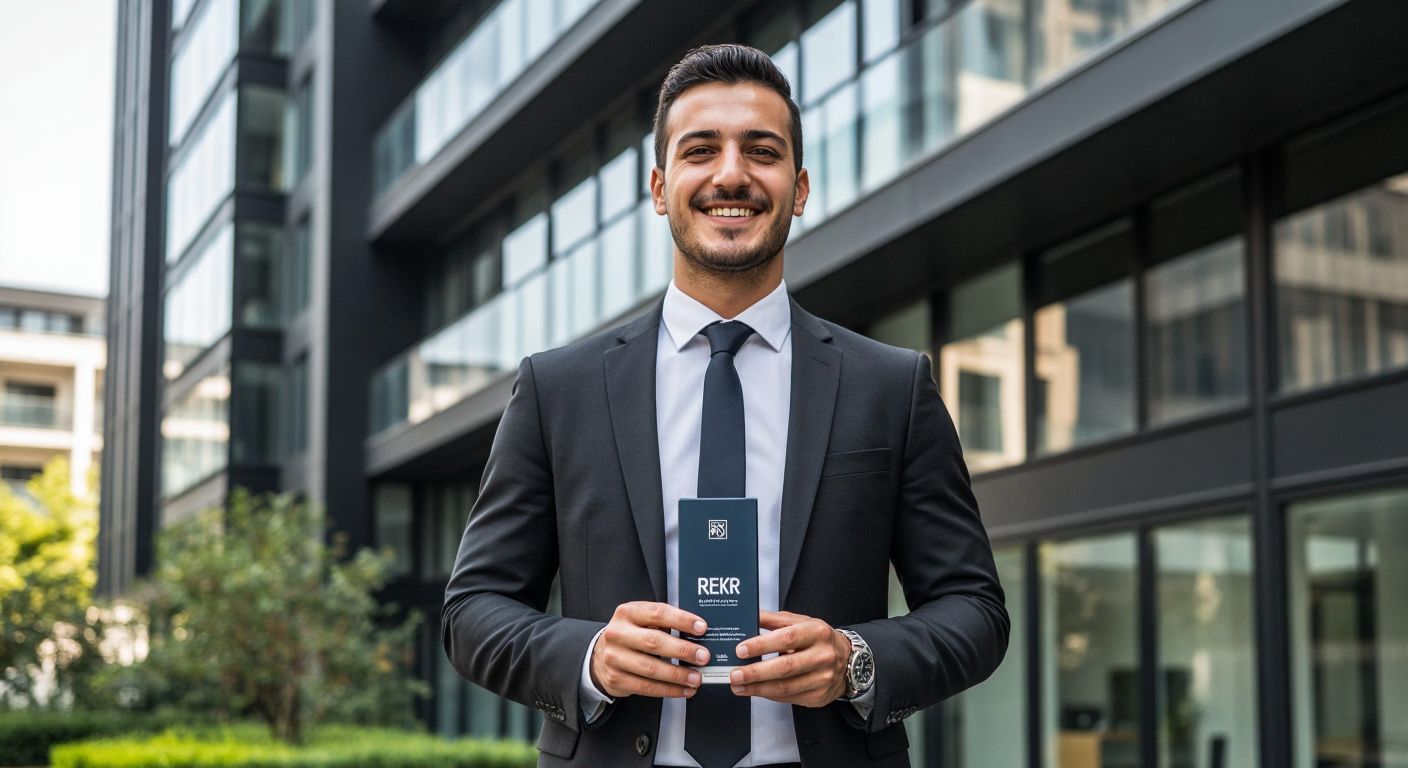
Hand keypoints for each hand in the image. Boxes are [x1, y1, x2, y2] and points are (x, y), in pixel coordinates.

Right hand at [590, 601, 709, 698]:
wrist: (601, 655)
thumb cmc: (630, 635)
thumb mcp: (641, 620)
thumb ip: (664, 622)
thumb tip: (697, 634)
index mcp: (627, 613)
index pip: (657, 613)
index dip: (681, 620)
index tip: (701, 627)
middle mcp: (618, 633)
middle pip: (654, 642)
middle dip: (682, 650)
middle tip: (703, 656)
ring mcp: (614, 657)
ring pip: (650, 668)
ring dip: (678, 675)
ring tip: (696, 678)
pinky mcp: (616, 678)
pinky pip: (646, 687)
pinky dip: (669, 690)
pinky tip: (683, 690)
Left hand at [729, 610, 850, 706]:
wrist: (848, 661)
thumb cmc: (819, 639)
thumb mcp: (802, 622)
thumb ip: (775, 620)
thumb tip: (751, 615)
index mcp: (817, 632)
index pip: (787, 638)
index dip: (762, 645)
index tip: (741, 650)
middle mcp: (823, 656)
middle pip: (785, 667)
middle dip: (756, 673)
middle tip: (735, 674)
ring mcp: (823, 679)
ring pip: (786, 687)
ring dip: (758, 689)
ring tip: (738, 686)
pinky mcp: (818, 696)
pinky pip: (789, 698)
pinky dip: (769, 695)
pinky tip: (756, 691)